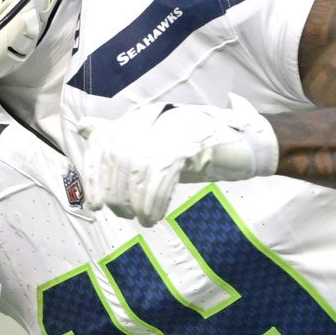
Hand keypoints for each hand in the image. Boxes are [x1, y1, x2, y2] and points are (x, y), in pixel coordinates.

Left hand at [74, 103, 274, 225]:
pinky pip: (162, 172)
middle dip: (115, 192)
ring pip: (138, 165)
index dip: (95, 175)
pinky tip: (154, 214)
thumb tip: (85, 127)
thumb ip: (123, 139)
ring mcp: (174, 127)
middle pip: (119, 156)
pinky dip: (154, 198)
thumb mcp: (158, 146)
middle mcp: (155, 115)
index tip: (94, 204)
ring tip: (142, 219)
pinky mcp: (192, 140)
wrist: (250, 144)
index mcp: (143, 115)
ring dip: (136, 200)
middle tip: (123, 215)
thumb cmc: (202, 148)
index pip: (105, 142)